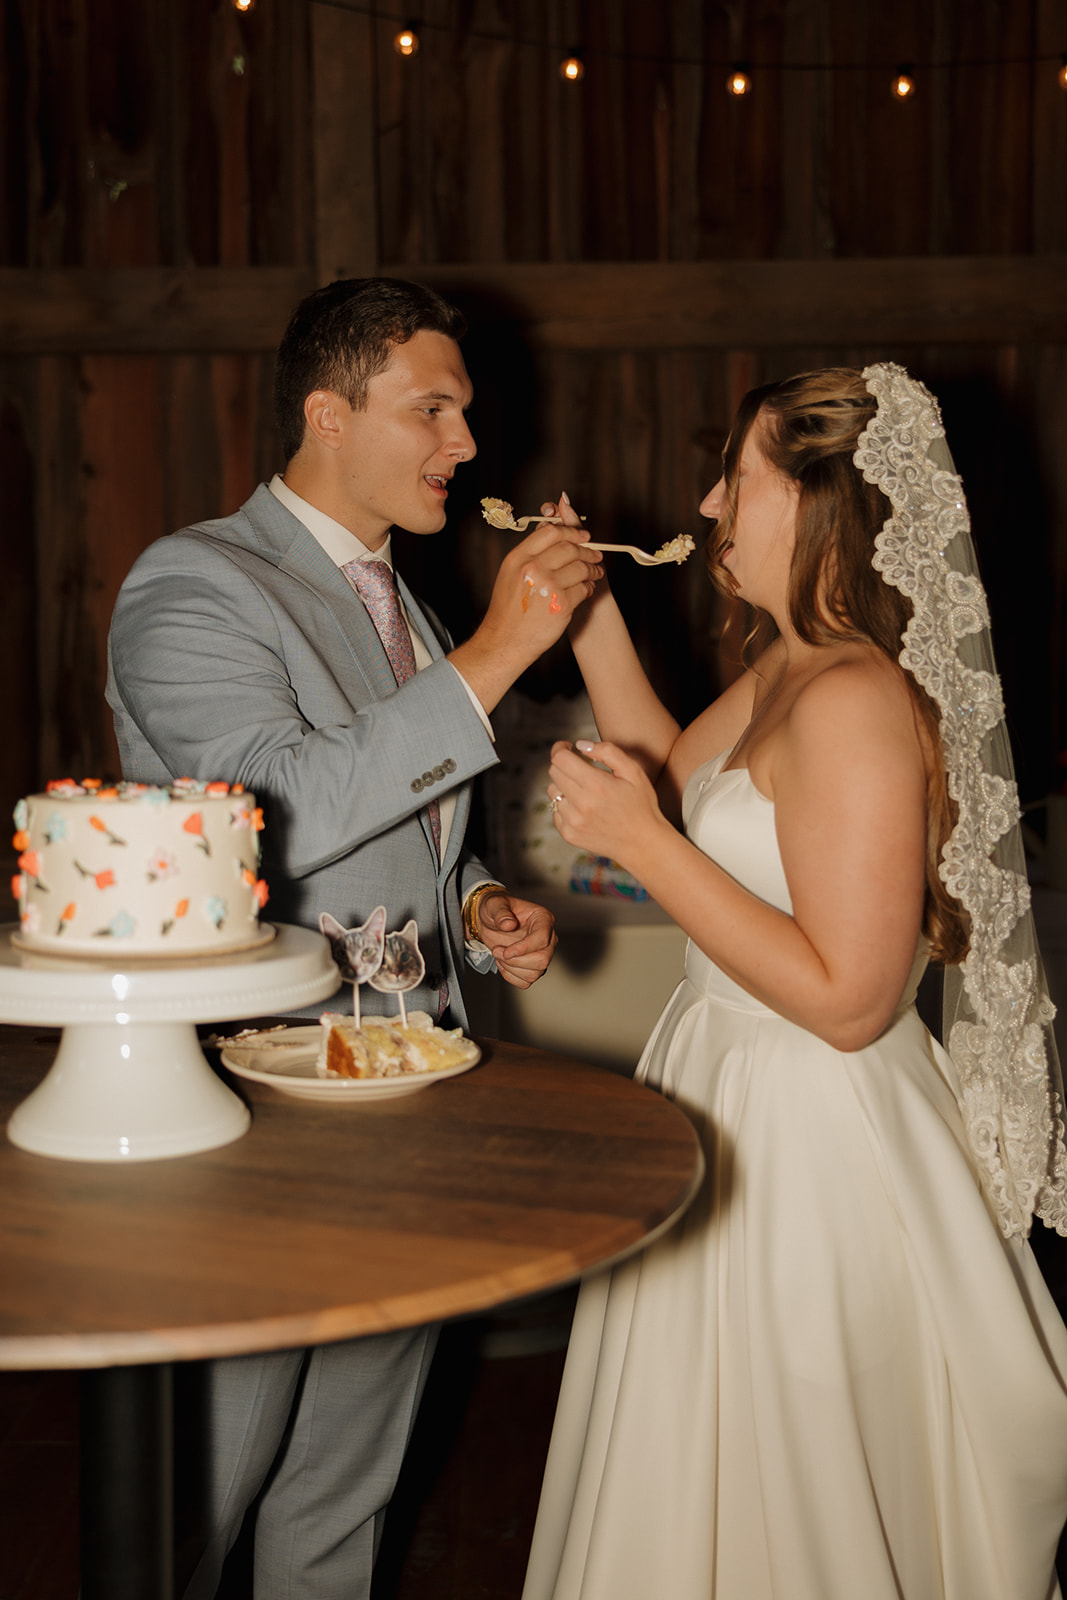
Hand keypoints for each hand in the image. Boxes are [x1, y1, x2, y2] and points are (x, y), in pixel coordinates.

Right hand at [448, 493, 602, 713]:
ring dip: (593, 569)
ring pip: (581, 568)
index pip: (551, 532)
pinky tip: (588, 589)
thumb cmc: (509, 610)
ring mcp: (548, 586)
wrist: (504, 641)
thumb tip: (554, 535)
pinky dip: (589, 588)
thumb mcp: (510, 574)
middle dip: (587, 550)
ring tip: (596, 572)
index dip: (571, 531)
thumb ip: (530, 554)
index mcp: (518, 558)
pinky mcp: (561, 604)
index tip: (583, 535)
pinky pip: (584, 589)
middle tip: (596, 555)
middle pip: (570, 548)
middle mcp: (532, 569)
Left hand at [475, 891, 557, 987]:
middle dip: (516, 961)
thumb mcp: (494, 904)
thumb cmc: (495, 908)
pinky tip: (503, 964)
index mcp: (543, 918)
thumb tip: (509, 924)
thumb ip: (501, 913)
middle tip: (496, 951)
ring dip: (511, 968)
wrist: (489, 920)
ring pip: (535, 973)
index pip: (543, 938)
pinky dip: (511, 976)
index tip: (506, 952)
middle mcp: (547, 937)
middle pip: (542, 959)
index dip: (525, 948)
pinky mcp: (533, 966)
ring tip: (498, 955)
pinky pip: (526, 981)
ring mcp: (542, 953)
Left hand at [546, 738, 669, 869]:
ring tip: (585, 790)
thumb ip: (608, 752)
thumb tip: (580, 745)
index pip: (560, 759)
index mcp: (596, 785)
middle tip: (580, 767)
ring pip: (552, 791)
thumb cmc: (642, 805)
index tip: (567, 747)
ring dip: (564, 785)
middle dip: (564, 764)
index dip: (560, 748)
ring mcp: (572, 822)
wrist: (643, 844)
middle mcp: (581, 804)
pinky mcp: (569, 834)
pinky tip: (584, 808)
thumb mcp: (634, 772)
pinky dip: (565, 805)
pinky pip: (555, 811)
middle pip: (554, 772)